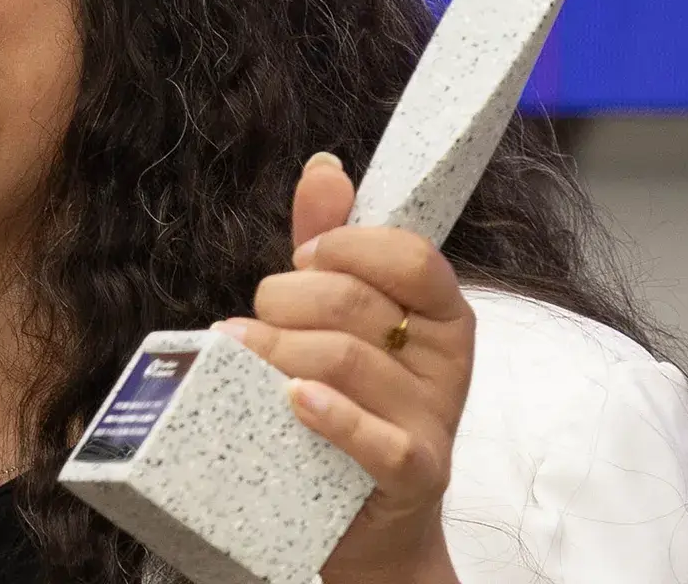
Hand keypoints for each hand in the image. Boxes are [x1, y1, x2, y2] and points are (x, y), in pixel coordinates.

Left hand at [213, 152, 472, 583]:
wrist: (369, 520)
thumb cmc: (352, 404)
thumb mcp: (345, 320)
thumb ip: (333, 247)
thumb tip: (323, 168)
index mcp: (440, 313)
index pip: (410, 254)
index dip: (347, 245)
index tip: (304, 256)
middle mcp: (445, 363)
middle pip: (356, 304)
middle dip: (287, 301)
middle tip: (260, 319)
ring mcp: (433, 420)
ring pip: (344, 362)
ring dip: (276, 351)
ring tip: (242, 354)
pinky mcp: (415, 475)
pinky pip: (377, 440)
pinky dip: (330, 416)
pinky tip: (293, 401)